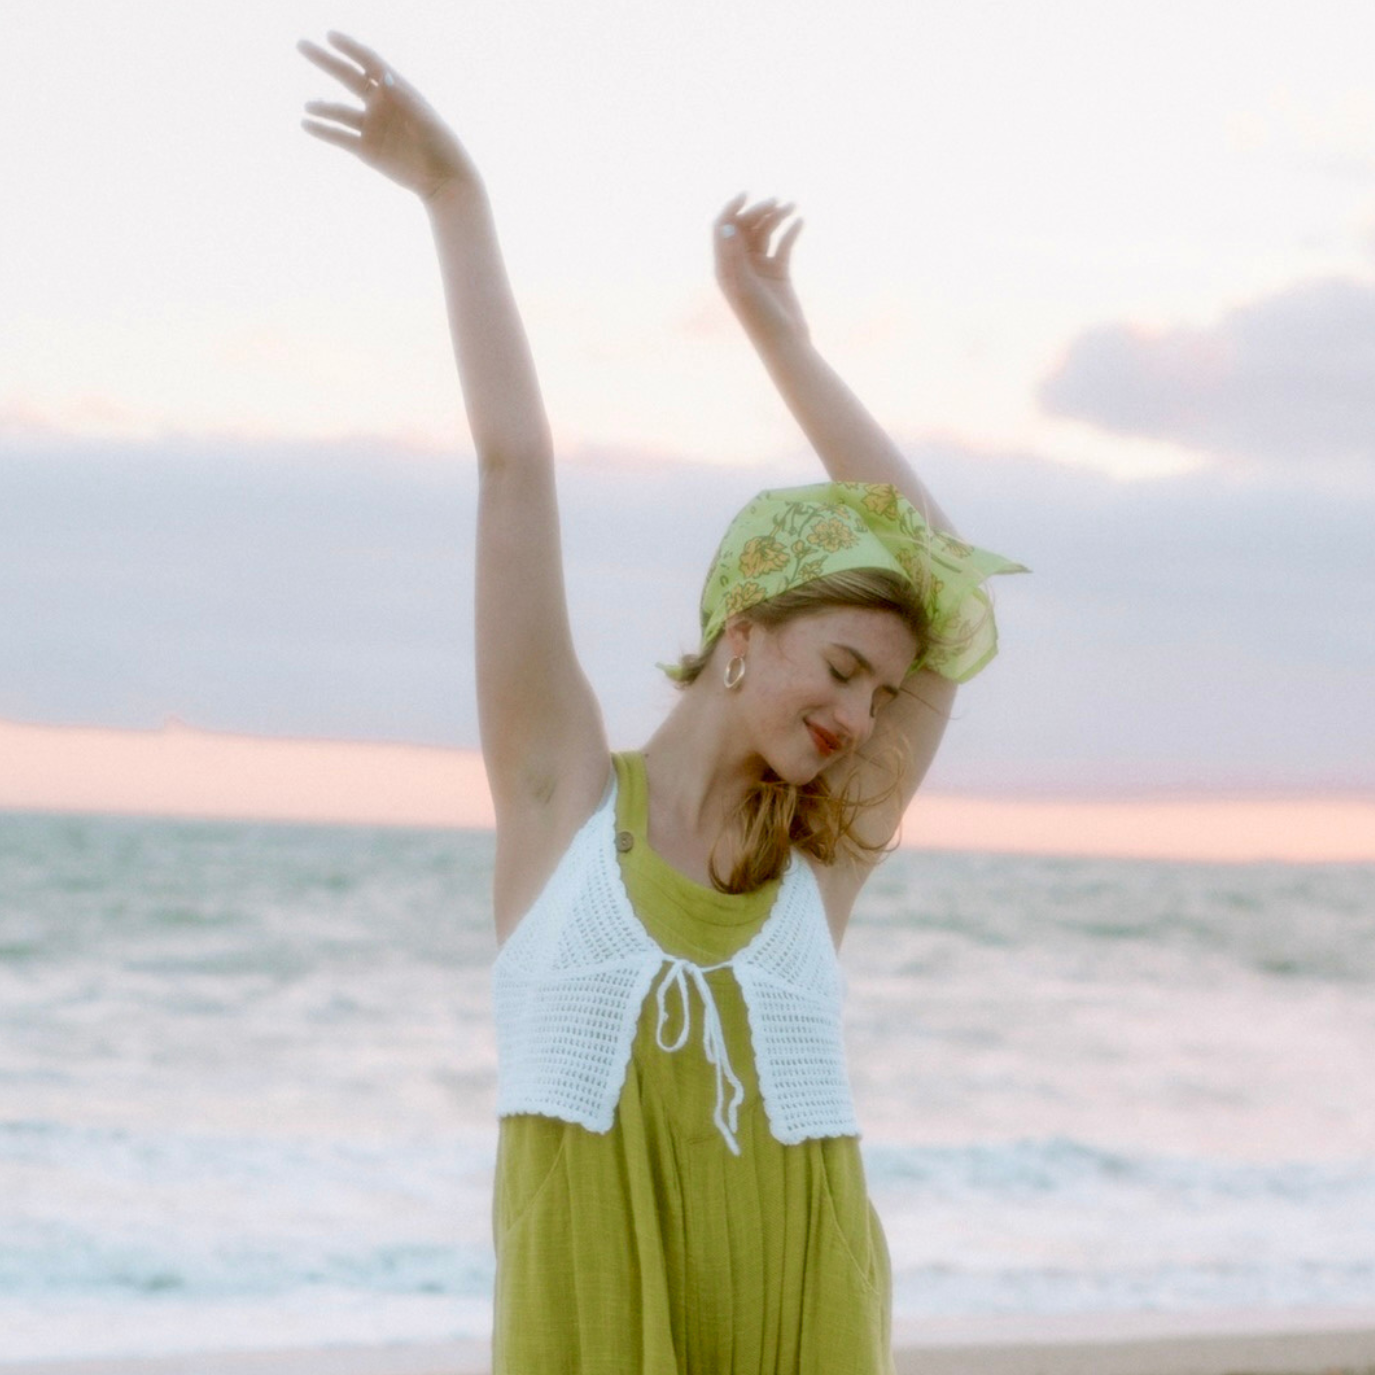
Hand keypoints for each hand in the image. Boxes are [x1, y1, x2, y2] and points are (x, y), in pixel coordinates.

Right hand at [298, 32, 478, 201]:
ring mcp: (372, 127)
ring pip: (340, 111)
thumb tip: (382, 76)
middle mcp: (380, 104)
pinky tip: (306, 124)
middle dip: (325, 60)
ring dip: (323, 107)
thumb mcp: (424, 118)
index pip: (368, 62)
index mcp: (396, 90)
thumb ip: (403, 97)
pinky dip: (323, 131)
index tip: (330, 36)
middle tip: (301, 44)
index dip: (349, 47)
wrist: (443, 179)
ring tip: (308, 106)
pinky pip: (340, 137)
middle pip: (347, 77)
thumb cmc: (440, 145)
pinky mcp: (367, 150)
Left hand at [714, 194, 808, 345]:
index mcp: (725, 268)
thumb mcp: (745, 287)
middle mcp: (740, 265)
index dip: (732, 209)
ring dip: (776, 217)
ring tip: (792, 206)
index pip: (722, 229)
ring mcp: (759, 268)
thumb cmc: (761, 320)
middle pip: (745, 227)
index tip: (747, 194)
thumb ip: (735, 256)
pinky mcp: (778, 272)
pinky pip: (783, 245)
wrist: (785, 344)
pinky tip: (800, 221)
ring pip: (765, 232)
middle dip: (759, 212)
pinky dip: (791, 231)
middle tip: (777, 203)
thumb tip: (726, 226)